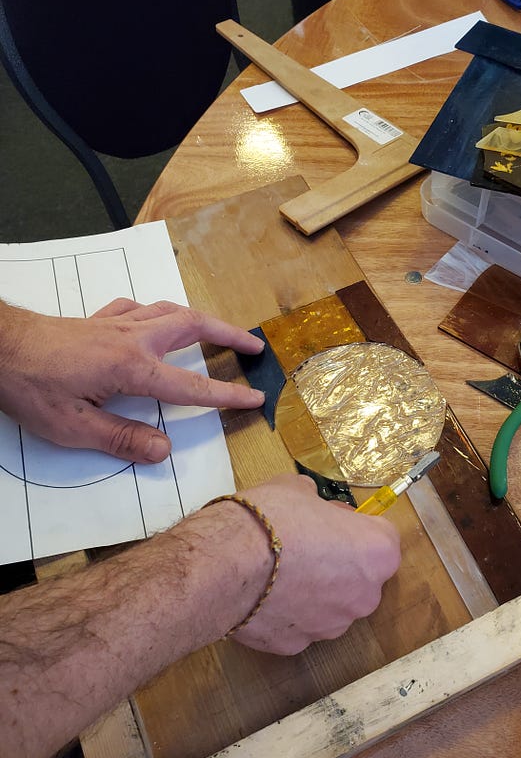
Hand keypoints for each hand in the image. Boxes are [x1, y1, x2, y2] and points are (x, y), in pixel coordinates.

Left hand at [0, 298, 264, 462]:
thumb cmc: (29, 386)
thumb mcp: (72, 427)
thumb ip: (120, 439)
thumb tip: (161, 450)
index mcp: (131, 368)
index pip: (190, 387)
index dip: (227, 395)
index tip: (255, 397)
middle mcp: (131, 339)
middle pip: (193, 326)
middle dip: (228, 334)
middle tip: (254, 345)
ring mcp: (114, 324)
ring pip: (169, 310)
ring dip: (201, 318)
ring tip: (219, 328)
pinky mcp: (97, 320)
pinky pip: (137, 307)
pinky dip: (156, 311)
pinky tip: (155, 319)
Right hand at [220, 474, 401, 654]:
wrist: (225, 563)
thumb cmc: (269, 520)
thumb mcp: (298, 489)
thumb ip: (316, 503)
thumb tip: (313, 507)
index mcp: (376, 553)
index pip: (382, 537)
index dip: (356, 527)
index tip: (334, 521)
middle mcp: (364, 595)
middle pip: (360, 577)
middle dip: (339, 564)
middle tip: (305, 545)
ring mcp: (331, 625)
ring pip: (331, 606)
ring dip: (314, 592)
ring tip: (278, 573)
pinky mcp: (298, 645)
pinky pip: (299, 625)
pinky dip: (286, 613)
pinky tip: (261, 595)